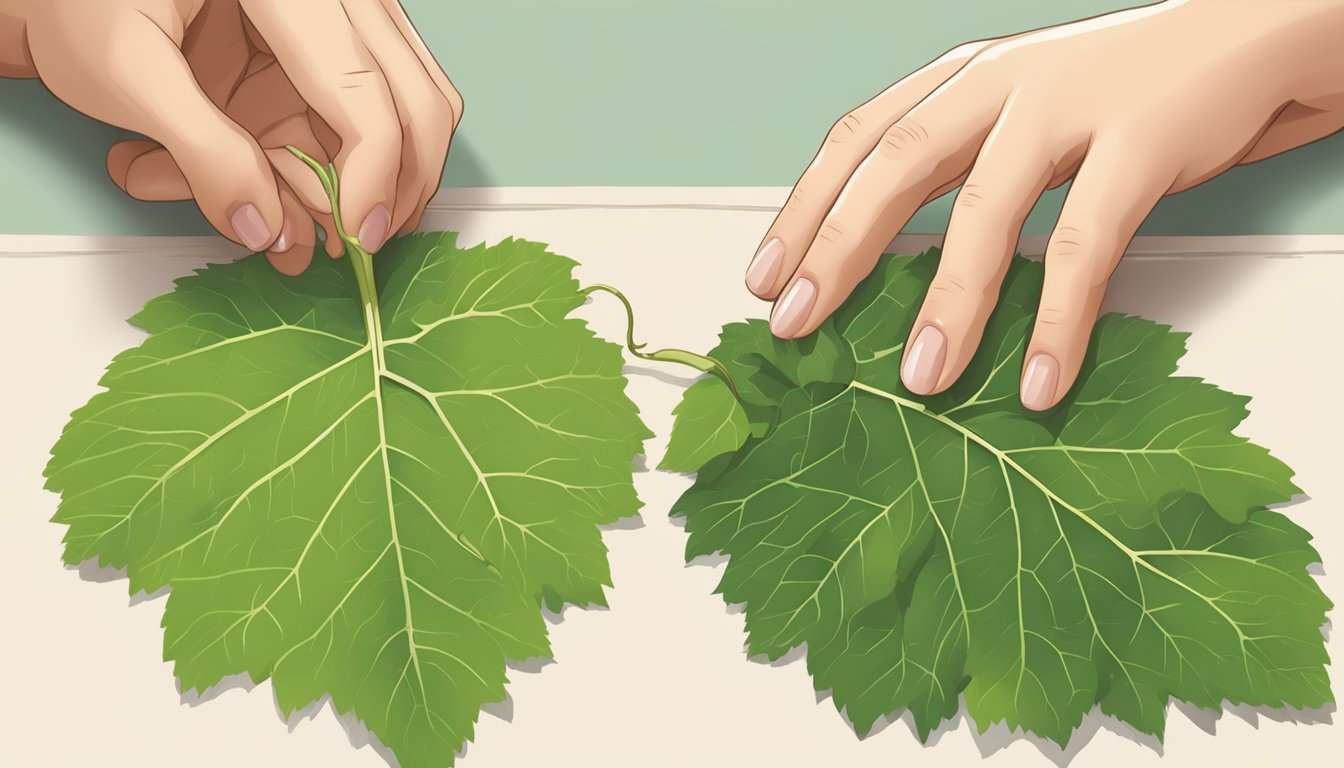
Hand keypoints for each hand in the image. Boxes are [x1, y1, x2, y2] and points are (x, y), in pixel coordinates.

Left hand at [1, 0, 461, 273]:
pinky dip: (363, 161)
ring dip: (394, 177)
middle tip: (367, 243)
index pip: (365, 90)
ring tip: (343, 228)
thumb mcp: (121, 70)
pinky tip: (319, 195)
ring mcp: (345, 14)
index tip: (358, 238)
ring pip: (417, 101)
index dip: (374, 175)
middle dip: (405, 183)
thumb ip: (198, 152)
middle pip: (418, 95)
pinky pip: (381, 105)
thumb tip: (264, 228)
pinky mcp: (336, 40)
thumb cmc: (85, 3)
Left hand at [746, 0, 1343, 409]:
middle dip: (838, 249)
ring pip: (986, 208)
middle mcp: (1002, 82)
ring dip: (949, 301)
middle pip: (896, 166)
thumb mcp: (1023, 115)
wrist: (1255, 31)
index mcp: (963, 78)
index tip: (763, 279)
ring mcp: (1070, 103)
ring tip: (920, 379)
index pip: (858, 141)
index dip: (804, 210)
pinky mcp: (1140, 138)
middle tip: (797, 323)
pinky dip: (1059, 318)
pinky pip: (1087, 242)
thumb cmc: (1127, 92)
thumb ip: (961, 169)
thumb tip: (886, 263)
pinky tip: (1038, 378)